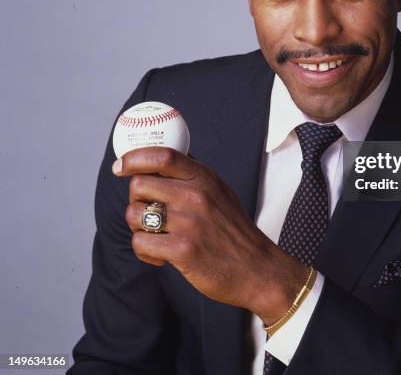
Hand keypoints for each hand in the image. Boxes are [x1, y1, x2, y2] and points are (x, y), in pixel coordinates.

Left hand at [113, 146, 308, 323]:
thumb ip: (194, 175)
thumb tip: (163, 158)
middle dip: (136, 198)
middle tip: (147, 210)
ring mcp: (189, 223)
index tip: (121, 165)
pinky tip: (159, 256)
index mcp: (204, 178)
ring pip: (134, 214)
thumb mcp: (220, 191)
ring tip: (155, 235)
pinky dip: (144, 251)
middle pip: (139, 185)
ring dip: (137, 226)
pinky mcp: (182, 251)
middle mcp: (196, 196)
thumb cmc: (234, 230)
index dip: (134, 158)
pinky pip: (140, 243)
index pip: (162, 156)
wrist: (256, 268)